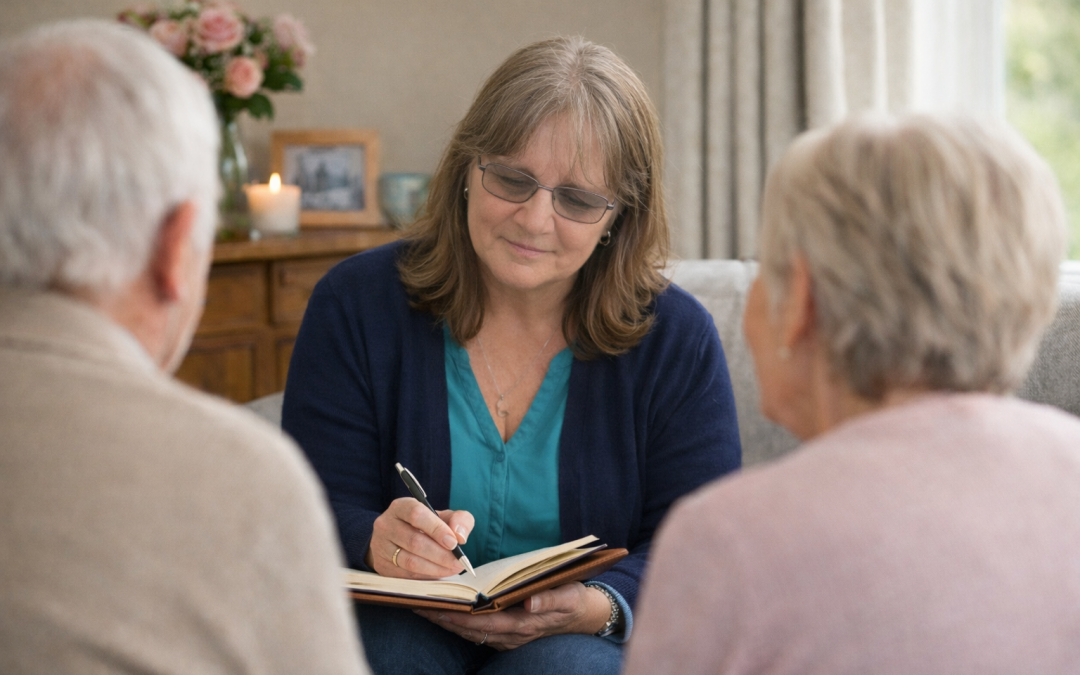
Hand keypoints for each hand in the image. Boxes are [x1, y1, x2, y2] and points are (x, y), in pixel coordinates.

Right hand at [366, 498, 473, 578]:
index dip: (436, 529)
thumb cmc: (426, 526)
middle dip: (440, 554)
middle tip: (458, 562)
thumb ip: (459, 519)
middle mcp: (386, 524)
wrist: (399, 539)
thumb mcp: (444, 516)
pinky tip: (439, 573)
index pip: (417, 514)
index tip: (453, 543)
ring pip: (409, 560)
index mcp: (401, 507)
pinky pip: (405, 574)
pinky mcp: (381, 565)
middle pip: (414, 541)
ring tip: (452, 569)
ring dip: (435, 568)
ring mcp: (380, 546)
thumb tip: (460, 536)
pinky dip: (426, 576)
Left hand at [414, 582, 611, 649]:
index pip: (483, 622)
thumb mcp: (568, 596)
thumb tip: (529, 603)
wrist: (581, 616)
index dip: (458, 616)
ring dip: (446, 620)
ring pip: (469, 631)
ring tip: (422, 605)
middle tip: (417, 604)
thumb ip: (549, 601)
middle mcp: (511, 635)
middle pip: (469, 629)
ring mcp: (507, 637)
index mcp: (523, 624)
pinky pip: (476, 630)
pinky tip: (443, 611)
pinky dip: (458, 621)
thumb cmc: (573, 600)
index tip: (436, 606)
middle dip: (443, 618)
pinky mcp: (505, 633)